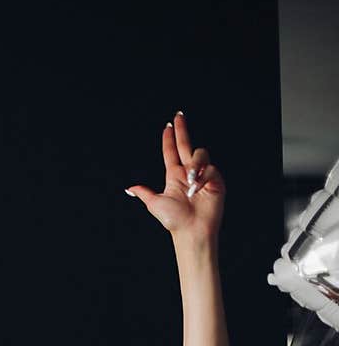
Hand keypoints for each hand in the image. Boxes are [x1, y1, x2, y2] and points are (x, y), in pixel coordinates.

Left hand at [125, 111, 224, 242]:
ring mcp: (203, 176)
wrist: (191, 231)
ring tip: (190, 180)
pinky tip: (198, 188)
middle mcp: (189, 173)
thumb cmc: (174, 220)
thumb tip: (129, 188)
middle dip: (182, 130)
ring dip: (194, 164)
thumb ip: (144, 193)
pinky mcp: (216, 181)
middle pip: (185, 145)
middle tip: (179, 114)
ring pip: (200, 154)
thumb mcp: (154, 204)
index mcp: (174, 176)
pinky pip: (210, 168)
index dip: (169, 139)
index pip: (171, 152)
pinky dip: (203, 176)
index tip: (168, 126)